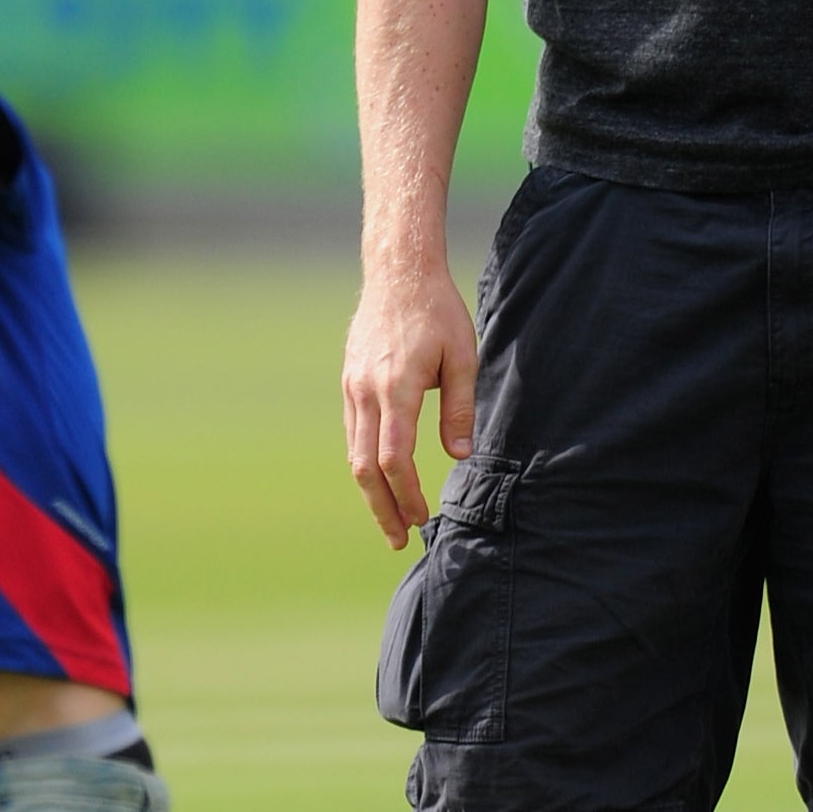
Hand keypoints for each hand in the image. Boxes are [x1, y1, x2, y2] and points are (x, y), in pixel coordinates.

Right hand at [342, 259, 478, 548]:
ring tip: (389, 518)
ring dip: (371, 490)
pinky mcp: (349, 380)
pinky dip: (364, 462)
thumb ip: (461, 409)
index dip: (408, 495)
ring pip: (354, 452)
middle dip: (382, 508)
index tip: (422, 519)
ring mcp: (352, 386)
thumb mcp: (463, 357)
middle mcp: (366, 391)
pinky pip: (353, 431)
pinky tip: (380, 476)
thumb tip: (461, 458)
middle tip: (398, 540)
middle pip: (366, 466)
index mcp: (397, 388)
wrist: (398, 271)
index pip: (395, 459)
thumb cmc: (438, 312)